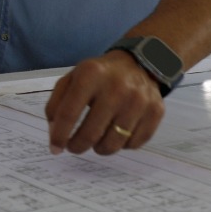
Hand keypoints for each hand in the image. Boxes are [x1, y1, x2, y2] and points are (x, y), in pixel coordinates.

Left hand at [45, 51, 164, 155]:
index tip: (55, 148)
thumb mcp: (73, 78)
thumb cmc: (99, 75)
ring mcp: (139, 101)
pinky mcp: (156, 112)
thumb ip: (57, 103)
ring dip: (99, 148)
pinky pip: (133, 144)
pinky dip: (121, 145)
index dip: (59, 135)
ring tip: (95, 141)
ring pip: (113, 143)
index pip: (69, 113)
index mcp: (91, 75)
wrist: (139, 63)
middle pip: (91, 133)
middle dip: (77, 146)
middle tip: (73, 147)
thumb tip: (55, 134)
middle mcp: (117, 87)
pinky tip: (116, 134)